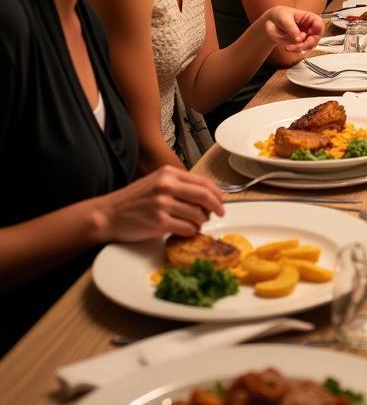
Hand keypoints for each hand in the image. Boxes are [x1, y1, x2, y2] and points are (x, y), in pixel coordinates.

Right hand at [94, 166, 224, 242]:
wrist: (107, 214)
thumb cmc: (133, 200)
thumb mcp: (156, 182)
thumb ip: (178, 184)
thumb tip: (205, 195)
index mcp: (169, 173)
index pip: (203, 182)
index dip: (217, 194)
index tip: (221, 202)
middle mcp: (167, 186)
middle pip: (204, 196)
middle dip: (216, 207)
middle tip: (219, 214)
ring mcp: (162, 204)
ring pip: (197, 214)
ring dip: (201, 221)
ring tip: (196, 223)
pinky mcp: (158, 222)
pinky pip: (186, 228)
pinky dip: (191, 231)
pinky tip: (186, 230)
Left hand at [263, 6, 322, 52]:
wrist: (270, 22)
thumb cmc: (280, 15)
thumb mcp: (285, 18)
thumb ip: (292, 28)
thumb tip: (300, 38)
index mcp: (310, 18)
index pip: (320, 24)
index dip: (316, 31)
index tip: (308, 34)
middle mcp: (310, 28)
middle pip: (316, 38)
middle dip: (307, 44)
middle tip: (297, 45)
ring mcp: (305, 37)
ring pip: (309, 47)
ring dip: (300, 49)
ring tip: (289, 47)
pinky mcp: (299, 45)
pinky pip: (301, 51)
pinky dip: (295, 51)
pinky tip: (288, 48)